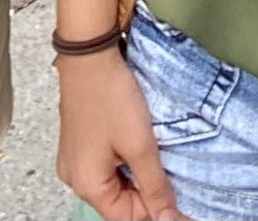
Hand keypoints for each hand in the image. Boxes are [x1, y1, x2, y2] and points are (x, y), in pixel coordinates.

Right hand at [57, 45, 176, 220]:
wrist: (89, 53)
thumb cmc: (112, 98)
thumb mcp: (140, 146)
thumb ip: (155, 187)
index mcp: (87, 185)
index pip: (128, 216)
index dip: (157, 210)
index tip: (183, 199)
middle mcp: (75, 178)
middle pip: (119, 201)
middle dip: (148, 191)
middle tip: (173, 172)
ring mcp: (74, 160)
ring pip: (115, 182)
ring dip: (139, 174)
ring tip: (159, 155)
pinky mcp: (79, 143)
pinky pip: (106, 164)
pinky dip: (126, 160)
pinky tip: (141, 144)